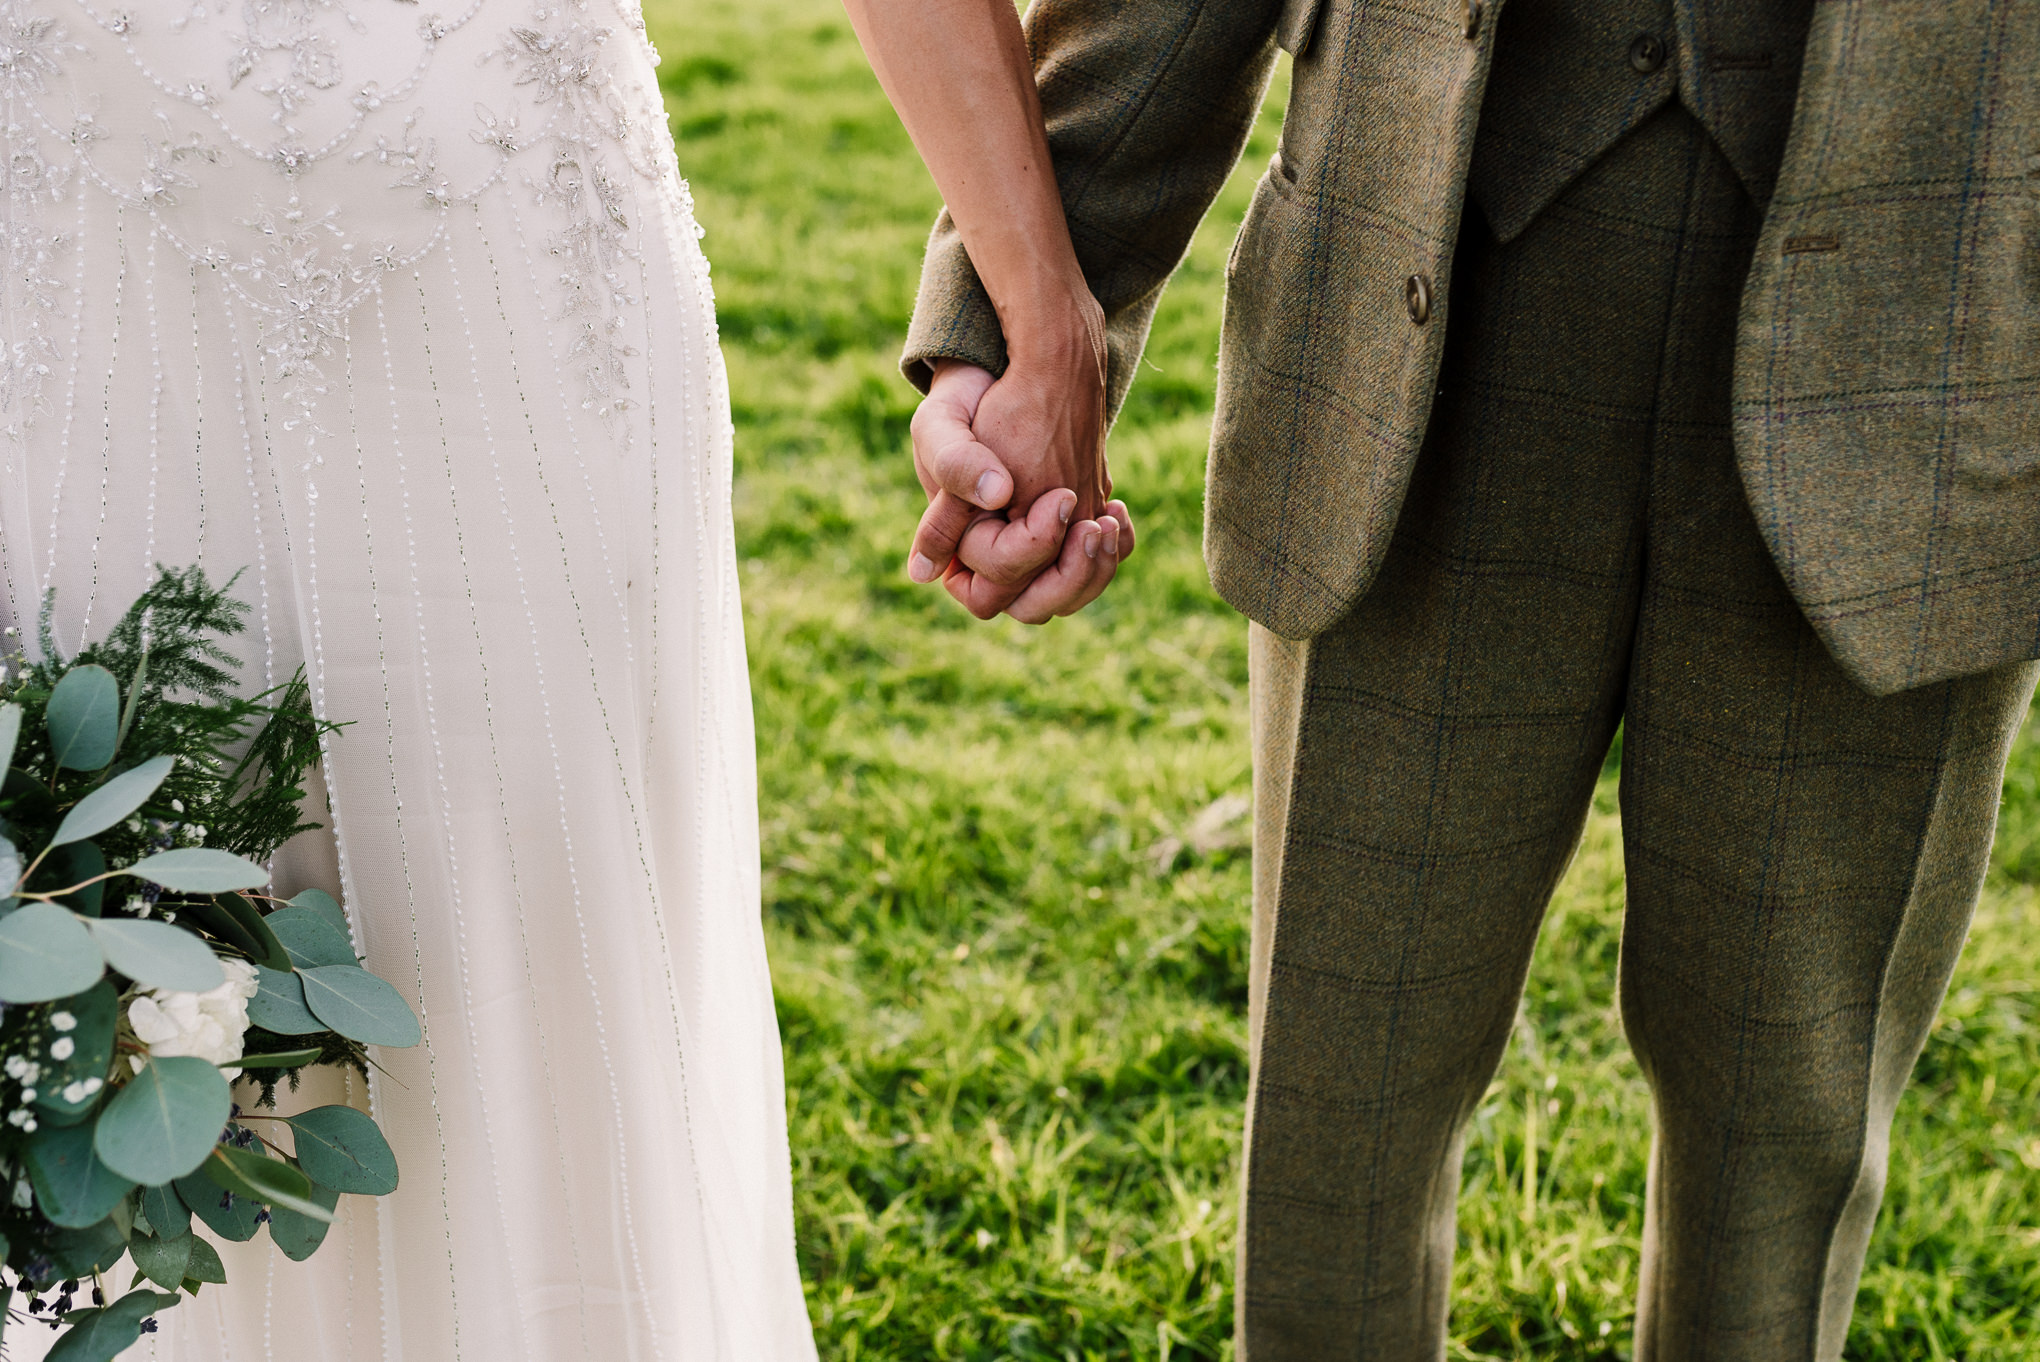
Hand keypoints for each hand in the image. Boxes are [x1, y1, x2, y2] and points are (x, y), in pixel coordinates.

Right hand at [906, 346, 1134, 621]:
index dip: (1026, 551)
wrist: (1000, 387)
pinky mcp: (1067, 538)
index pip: (993, 586)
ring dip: (1097, 568)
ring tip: (1108, 519)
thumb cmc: (961, 406)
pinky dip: (1115, 550)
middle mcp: (994, 564)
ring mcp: (1035, 556)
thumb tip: (998, 495)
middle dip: (1069, 576)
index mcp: (956, 551)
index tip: (1058, 498)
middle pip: (1034, 608)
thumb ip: (956, 463)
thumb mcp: (943, 425)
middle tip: (1092, 526)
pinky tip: (1115, 513)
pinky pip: (1096, 570)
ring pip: (1071, 597)